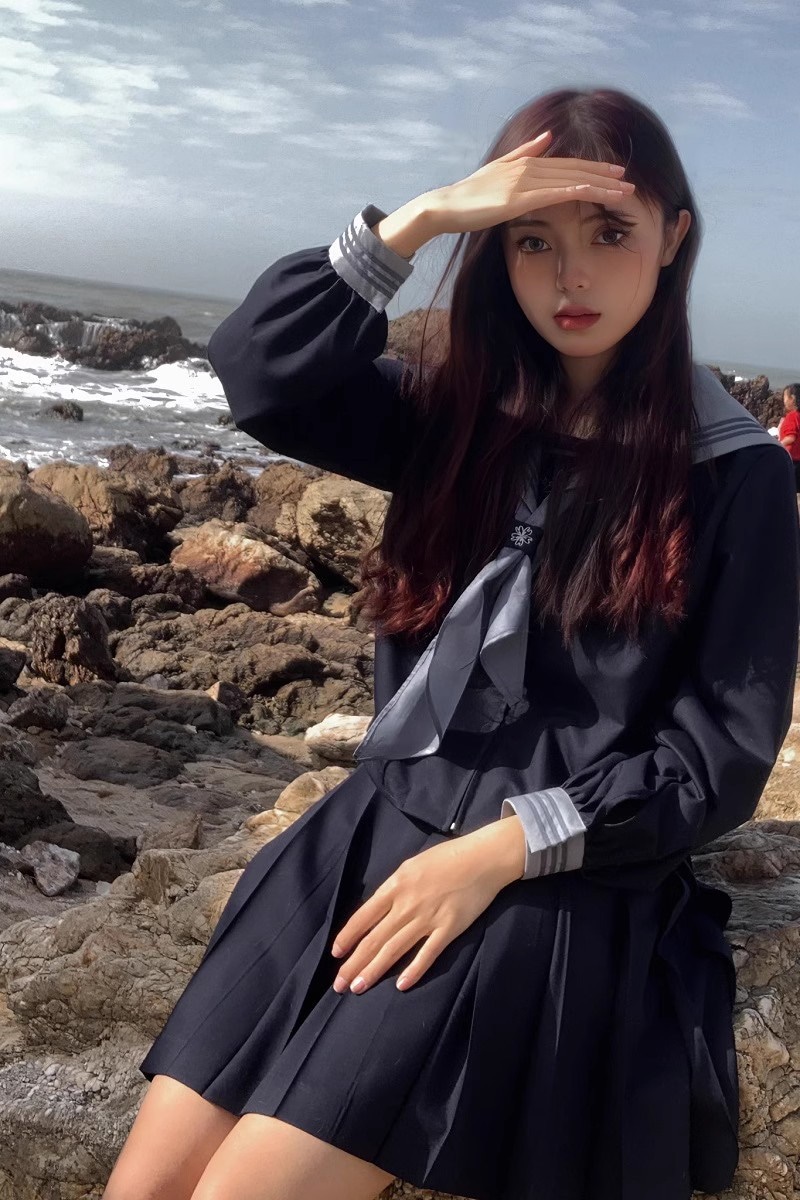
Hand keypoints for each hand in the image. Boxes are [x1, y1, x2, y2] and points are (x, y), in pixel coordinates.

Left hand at [329, 815, 525, 994]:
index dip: (347, 937)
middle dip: (354, 963)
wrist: (483, 858)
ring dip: (374, 970)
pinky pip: (428, 954)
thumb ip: (394, 888)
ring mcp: (428, 918)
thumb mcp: (412, 866)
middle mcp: (407, 904)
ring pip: (394, 949)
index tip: (335, 954)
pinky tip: (400, 985)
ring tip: (359, 987)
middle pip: (375, 938)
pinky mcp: (449, 929)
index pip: (363, 916)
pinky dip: (413, 970)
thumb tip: (377, 909)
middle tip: (339, 984)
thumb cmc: (447, 858)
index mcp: (395, 885)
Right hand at [426, 129, 634, 237]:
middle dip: (605, 177)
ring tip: (622, 192)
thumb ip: (525, 151)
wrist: (447, 205)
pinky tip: (593, 192)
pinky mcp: (518, 198)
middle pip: (575, 170)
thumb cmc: (471, 194)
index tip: (616, 172)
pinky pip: (554, 193)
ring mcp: (524, 182)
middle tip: (629, 182)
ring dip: (599, 186)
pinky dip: (576, 191)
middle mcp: (529, 167)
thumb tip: (546, 137)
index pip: (568, 165)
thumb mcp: (499, 168)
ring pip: (570, 181)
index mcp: (527, 162)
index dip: (594, 167)